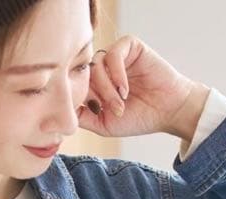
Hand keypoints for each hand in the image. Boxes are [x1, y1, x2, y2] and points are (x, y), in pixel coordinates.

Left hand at [78, 35, 208, 140]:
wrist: (168, 111)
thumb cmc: (139, 118)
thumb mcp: (103, 124)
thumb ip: (81, 117)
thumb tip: (57, 114)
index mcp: (94, 85)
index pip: (75, 85)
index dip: (82, 100)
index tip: (96, 113)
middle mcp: (103, 68)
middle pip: (84, 75)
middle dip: (96, 96)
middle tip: (114, 110)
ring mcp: (115, 56)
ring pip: (96, 65)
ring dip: (107, 88)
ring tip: (121, 103)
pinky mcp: (129, 46)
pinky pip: (113, 54)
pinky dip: (116, 74)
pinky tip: (125, 89)